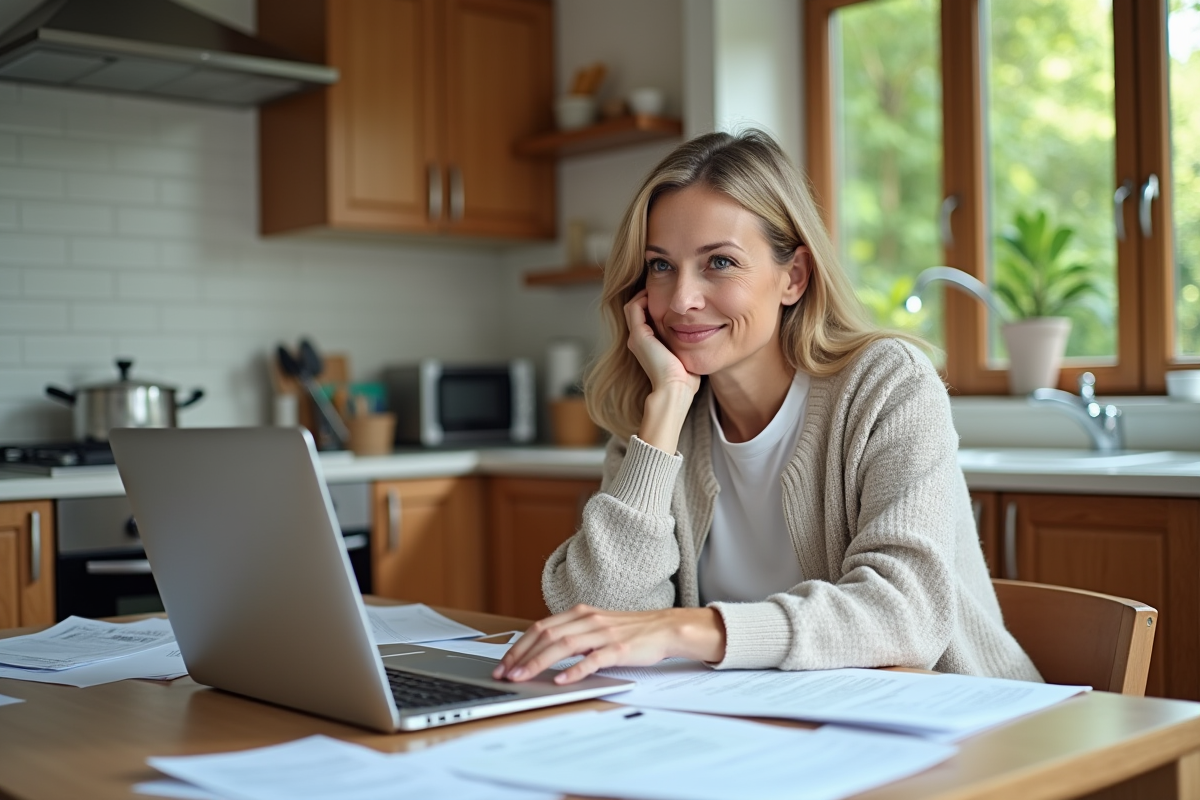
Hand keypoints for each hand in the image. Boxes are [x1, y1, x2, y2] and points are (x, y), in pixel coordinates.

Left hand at [492, 605, 725, 684]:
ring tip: (523, 677)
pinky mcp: (619, 648)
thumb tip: (541, 652)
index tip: (503, 663)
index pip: (541, 627)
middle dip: (521, 656)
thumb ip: (571, 635)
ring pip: (563, 646)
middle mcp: (588, 620)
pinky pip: (593, 659)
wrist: (665, 628)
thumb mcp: (595, 628)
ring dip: (538, 662)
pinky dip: (574, 670)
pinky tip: (561, 680)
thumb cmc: (629, 631)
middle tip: (505, 674)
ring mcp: (603, 633)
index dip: (519, 645)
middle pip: (546, 635)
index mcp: (580, 614)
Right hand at [624, 290, 699, 396]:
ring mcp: (636, 337)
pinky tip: (656, 292)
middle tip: (663, 286)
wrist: (675, 389)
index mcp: (646, 346)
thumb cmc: (684, 378)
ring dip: (644, 294)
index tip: (669, 295)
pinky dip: (642, 297)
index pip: (644, 318)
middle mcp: (637, 340)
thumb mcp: (685, 355)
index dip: (653, 304)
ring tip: (658, 286)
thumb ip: (687, 344)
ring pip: (633, 306)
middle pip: (636, 310)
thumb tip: (704, 335)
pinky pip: (634, 307)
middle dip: (648, 296)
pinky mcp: (639, 335)